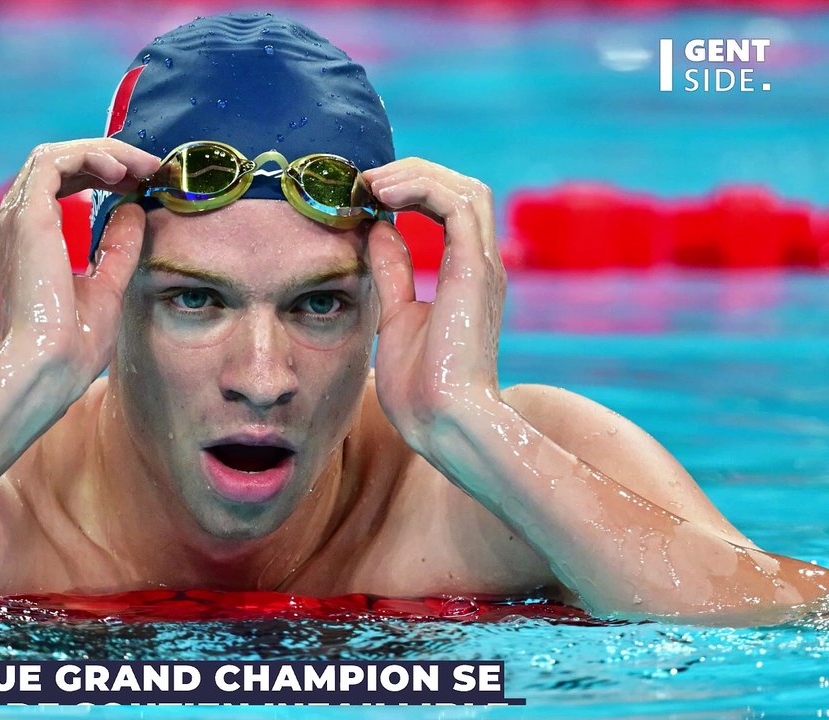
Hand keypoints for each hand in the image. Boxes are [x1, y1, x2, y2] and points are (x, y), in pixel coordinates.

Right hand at [0, 138, 160, 397]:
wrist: (46, 368)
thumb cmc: (71, 346)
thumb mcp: (107, 287)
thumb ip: (118, 247)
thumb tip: (134, 208)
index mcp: (25, 242)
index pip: (58, 185)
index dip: (100, 174)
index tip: (141, 182)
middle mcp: (11, 224)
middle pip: (57, 164)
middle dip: (106, 158)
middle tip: (149, 168)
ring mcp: (13, 218)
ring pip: (55, 155)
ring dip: (103, 152)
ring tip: (142, 166)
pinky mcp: (25, 217)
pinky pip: (54, 162)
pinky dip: (89, 157)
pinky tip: (121, 172)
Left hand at [359, 158, 506, 450]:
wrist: (446, 425)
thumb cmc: (423, 390)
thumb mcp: (395, 316)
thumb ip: (392, 271)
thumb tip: (376, 229)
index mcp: (467, 276)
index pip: (450, 207)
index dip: (411, 188)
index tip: (364, 193)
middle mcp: (482, 265)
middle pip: (461, 189)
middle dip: (413, 173)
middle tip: (365, 179)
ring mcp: (483, 267)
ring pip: (465, 188)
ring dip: (416, 175)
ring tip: (372, 182)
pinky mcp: (475, 272)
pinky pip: (458, 206)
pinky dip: (422, 188)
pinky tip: (384, 195)